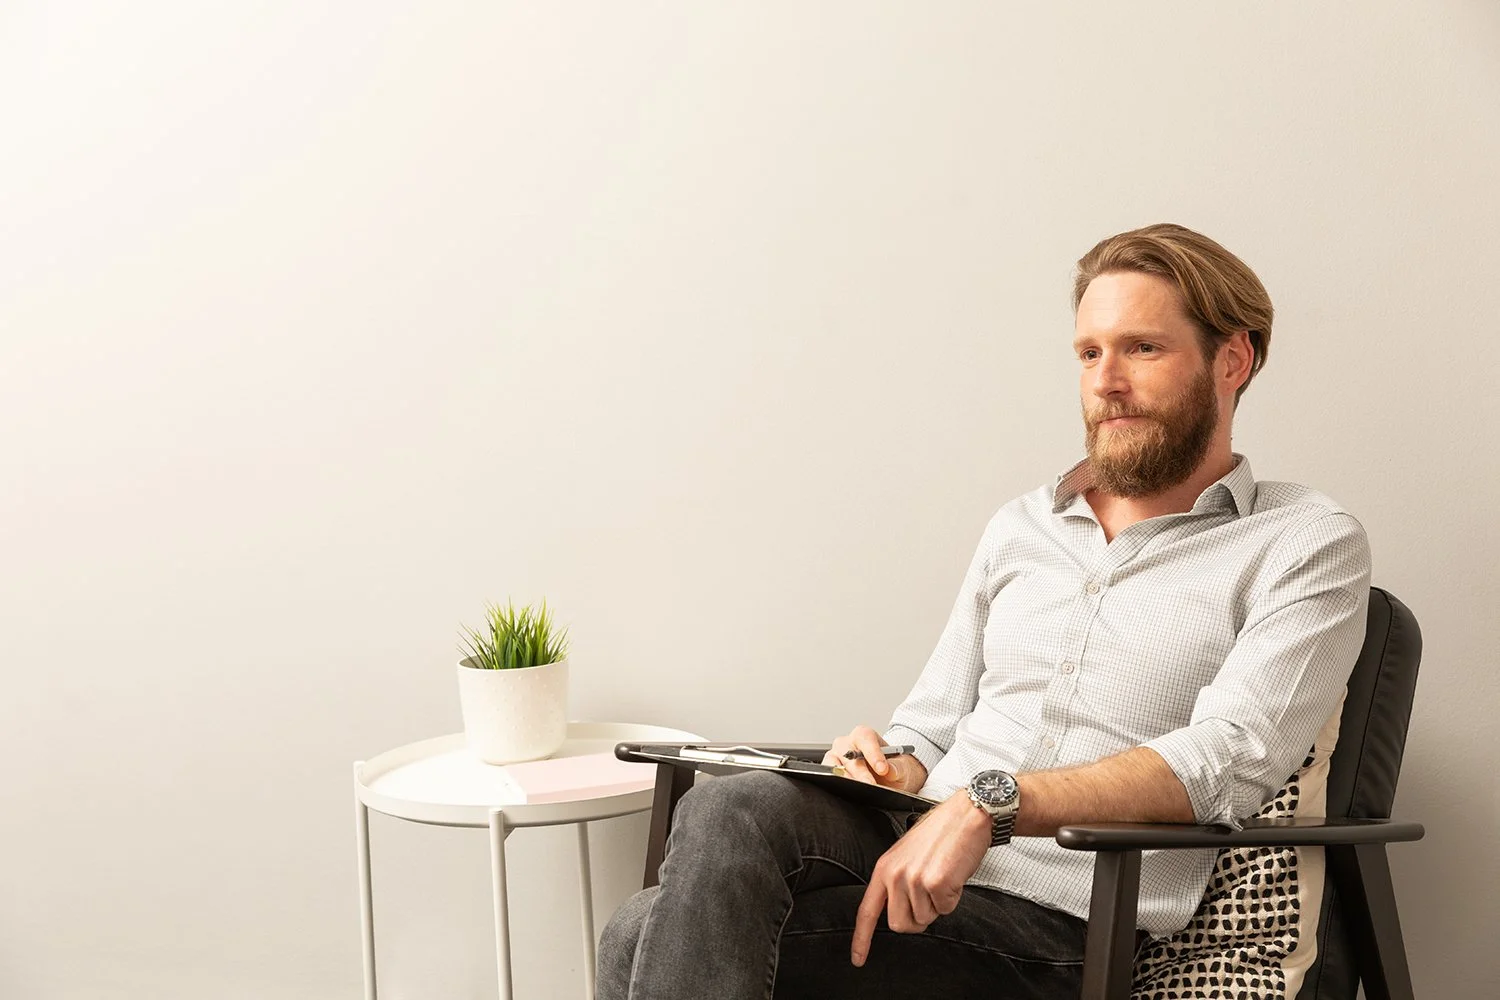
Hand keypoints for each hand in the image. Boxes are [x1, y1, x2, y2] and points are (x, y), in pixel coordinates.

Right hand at [822, 725, 926, 791]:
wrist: (887, 780)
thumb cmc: (892, 768)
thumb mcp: (902, 767)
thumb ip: (897, 768)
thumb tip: (890, 770)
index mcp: (865, 736)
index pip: (865, 738)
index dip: (873, 753)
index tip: (883, 769)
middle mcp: (847, 744)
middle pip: (848, 754)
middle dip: (860, 772)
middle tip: (871, 785)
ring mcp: (836, 757)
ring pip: (834, 765)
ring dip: (846, 779)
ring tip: (859, 790)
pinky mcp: (830, 771)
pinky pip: (828, 776)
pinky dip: (837, 784)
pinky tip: (848, 792)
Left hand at [850, 791, 991, 966]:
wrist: (966, 815)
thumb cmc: (941, 833)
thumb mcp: (907, 854)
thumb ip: (897, 881)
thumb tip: (901, 911)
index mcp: (884, 868)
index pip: (867, 911)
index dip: (861, 939)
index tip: (858, 959)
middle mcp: (895, 875)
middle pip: (900, 924)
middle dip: (917, 918)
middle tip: (929, 894)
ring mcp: (914, 879)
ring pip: (925, 919)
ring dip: (938, 904)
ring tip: (942, 875)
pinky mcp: (936, 883)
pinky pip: (945, 909)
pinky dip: (953, 897)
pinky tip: (953, 874)